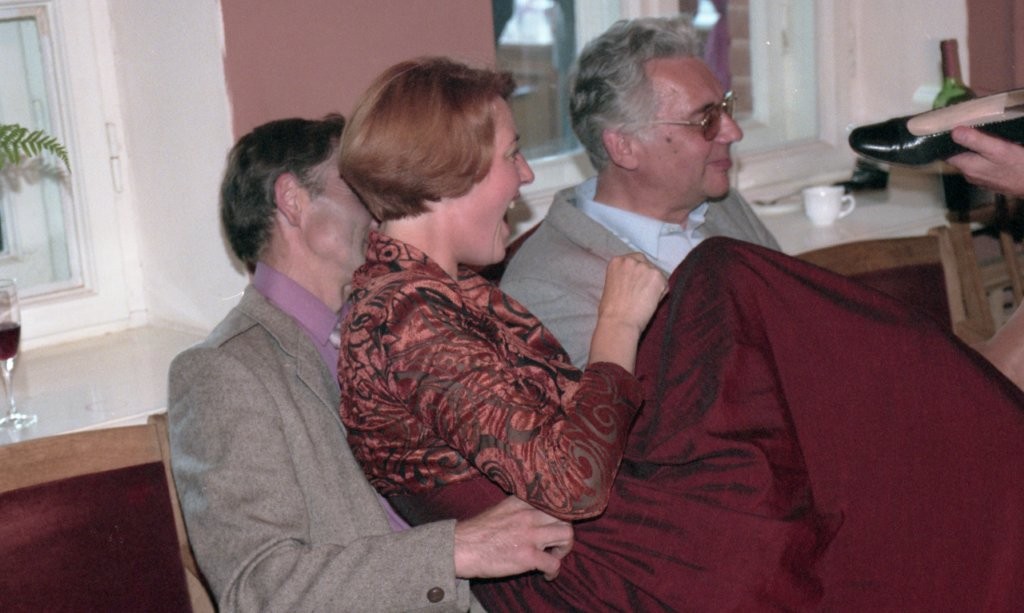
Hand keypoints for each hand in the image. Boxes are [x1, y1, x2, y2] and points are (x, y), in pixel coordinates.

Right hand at [453, 496, 573, 580]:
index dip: (561, 513)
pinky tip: (547, 575)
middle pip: (566, 517)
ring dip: (564, 549)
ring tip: (554, 556)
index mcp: (523, 502)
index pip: (554, 500)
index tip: (558, 523)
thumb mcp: (501, 508)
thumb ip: (519, 508)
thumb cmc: (478, 530)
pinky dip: (554, 571)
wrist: (461, 547)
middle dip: (565, 532)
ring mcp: (530, 535)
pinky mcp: (528, 556)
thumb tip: (533, 513)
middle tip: (556, 543)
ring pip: (567, 536)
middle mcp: (530, 515)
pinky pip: (554, 563)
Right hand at [598, 253, 668, 333]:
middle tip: (643, 293)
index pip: (634, 261)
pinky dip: (661, 295)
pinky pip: (665, 285)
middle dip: (647, 277)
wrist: (618, 322)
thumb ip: (623, 277)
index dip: (637, 274)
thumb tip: (635, 281)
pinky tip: (650, 304)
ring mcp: (645, 267)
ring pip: (657, 275)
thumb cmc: (611, 311)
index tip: (636, 285)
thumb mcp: (611, 285)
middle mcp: (630, 260)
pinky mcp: (657, 276)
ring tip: (644, 302)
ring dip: (654, 287)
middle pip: (646, 264)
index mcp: (617, 261)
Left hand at [948, 126, 1023, 196]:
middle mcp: (969, 175)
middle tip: (968, 127)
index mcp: (967, 167)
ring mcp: (980, 179)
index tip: (950, 127)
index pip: (946, 153)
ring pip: (971, 161)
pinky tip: (993, 149)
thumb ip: (975, 141)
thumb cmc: (1018, 166)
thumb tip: (953, 131)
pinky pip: (982, 165)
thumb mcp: (997, 149)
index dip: (946, 141)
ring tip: (981, 135)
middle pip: (958, 156)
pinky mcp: (991, 180)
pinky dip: (983, 156)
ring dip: (973, 149)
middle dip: (961, 143)